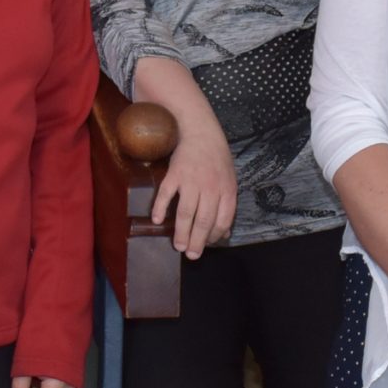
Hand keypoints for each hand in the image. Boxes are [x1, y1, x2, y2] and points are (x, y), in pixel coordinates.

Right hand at [152, 125, 237, 259]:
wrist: (200, 131)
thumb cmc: (216, 157)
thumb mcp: (229, 179)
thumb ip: (227, 203)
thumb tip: (225, 231)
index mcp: (226, 190)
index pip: (222, 220)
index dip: (214, 236)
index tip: (207, 244)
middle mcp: (210, 187)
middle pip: (204, 221)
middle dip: (198, 242)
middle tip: (192, 255)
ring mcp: (191, 181)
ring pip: (186, 213)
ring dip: (181, 232)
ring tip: (179, 246)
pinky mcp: (175, 174)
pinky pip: (166, 195)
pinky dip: (161, 208)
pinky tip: (157, 220)